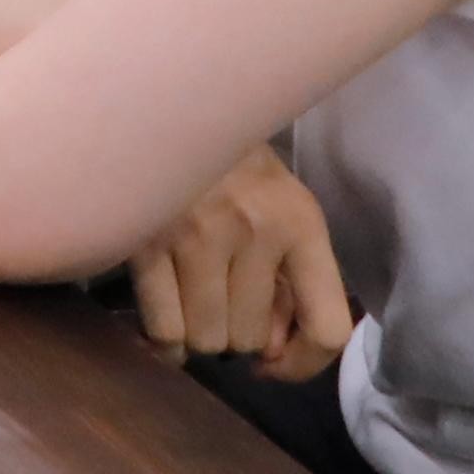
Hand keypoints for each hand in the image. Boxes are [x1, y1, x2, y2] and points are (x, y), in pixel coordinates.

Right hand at [128, 146, 356, 373]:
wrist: (163, 109)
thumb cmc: (229, 168)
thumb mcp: (280, 213)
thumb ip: (288, 284)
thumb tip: (268, 356)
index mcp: (300, 223)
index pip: (327, 329)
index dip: (303, 364)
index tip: (275, 362)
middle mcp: (254, 230)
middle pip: (250, 339)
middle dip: (235, 334)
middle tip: (221, 306)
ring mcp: (196, 235)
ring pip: (206, 339)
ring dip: (198, 335)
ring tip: (192, 305)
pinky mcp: (145, 241)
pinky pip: (163, 329)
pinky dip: (164, 341)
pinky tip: (166, 321)